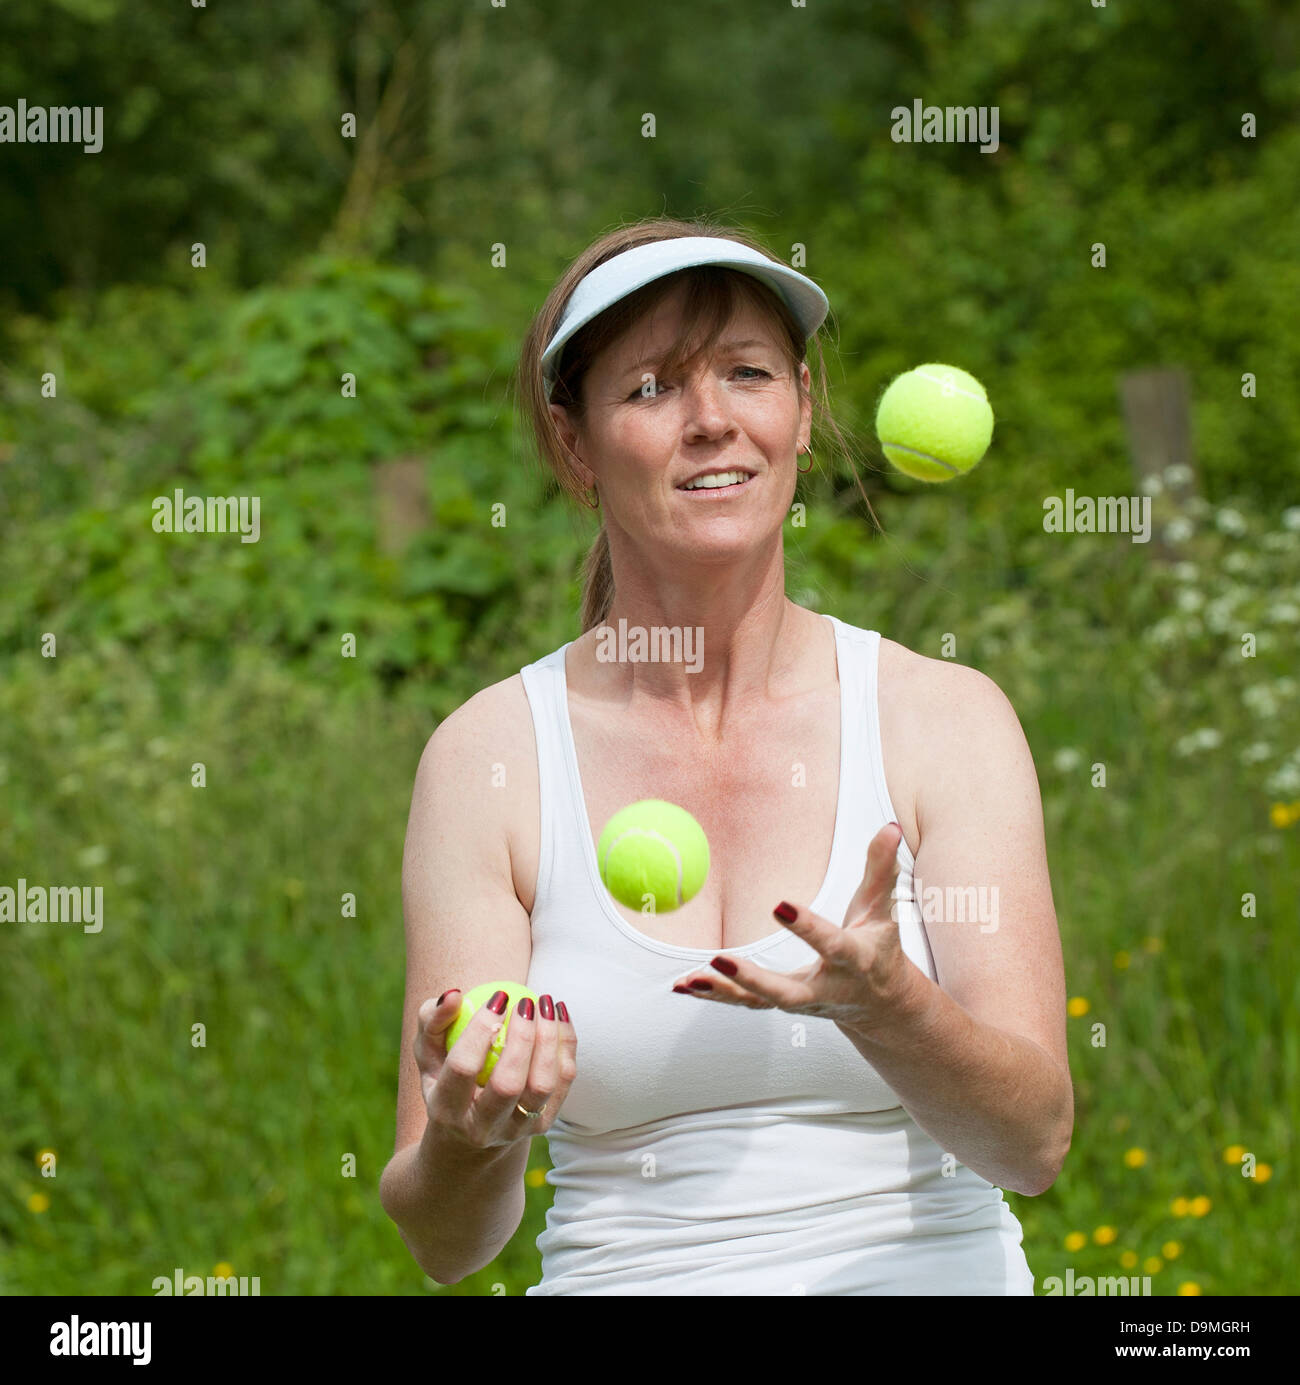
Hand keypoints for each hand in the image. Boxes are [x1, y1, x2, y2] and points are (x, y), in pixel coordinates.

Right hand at [415, 991, 577, 1150]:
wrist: (470, 1133)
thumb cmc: (445, 1077)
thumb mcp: (428, 1052)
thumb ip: (433, 1020)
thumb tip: (455, 995)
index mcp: (446, 1109)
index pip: (463, 1068)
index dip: (480, 1029)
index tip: (498, 997)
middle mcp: (482, 1128)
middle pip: (508, 1084)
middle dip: (521, 1037)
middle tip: (526, 1002)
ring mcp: (516, 1130)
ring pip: (542, 1085)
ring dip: (549, 1039)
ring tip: (545, 1003)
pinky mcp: (543, 1124)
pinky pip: (564, 1081)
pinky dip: (566, 1044)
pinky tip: (558, 1015)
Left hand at [671, 822, 919, 1037]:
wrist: (883, 1005)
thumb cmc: (879, 946)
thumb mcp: (883, 909)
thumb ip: (882, 869)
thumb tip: (889, 827)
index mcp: (855, 961)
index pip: (831, 944)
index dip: (807, 928)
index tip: (779, 906)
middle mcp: (826, 988)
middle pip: (787, 992)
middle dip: (753, 980)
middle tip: (719, 960)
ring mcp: (801, 1002)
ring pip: (759, 1002)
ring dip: (723, 992)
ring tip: (691, 979)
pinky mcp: (781, 1004)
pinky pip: (745, 1004)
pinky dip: (715, 996)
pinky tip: (683, 986)